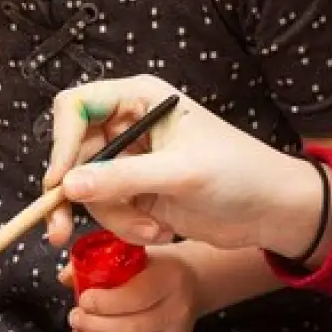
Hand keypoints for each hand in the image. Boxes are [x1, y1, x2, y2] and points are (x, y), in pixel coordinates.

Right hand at [42, 76, 325, 256]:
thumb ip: (123, 178)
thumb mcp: (181, 174)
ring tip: (153, 231)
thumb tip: (68, 186)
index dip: (61, 142)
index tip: (59, 182)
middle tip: (58, 232)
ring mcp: (130, 160)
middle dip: (72, 195)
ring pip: (87, 189)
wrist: (272, 210)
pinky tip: (159, 233)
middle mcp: (128, 124)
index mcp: (140, 98)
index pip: (76, 106)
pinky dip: (126, 227)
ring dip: (114, 217)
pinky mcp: (135, 191)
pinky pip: (107, 210)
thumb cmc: (239, 174)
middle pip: (72, 153)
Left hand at [65, 250, 200, 331]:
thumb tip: (65, 277)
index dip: (105, 303)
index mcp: (170, 277)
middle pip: (134, 328)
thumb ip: (99, 262)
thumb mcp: (133, 254)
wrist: (191, 284)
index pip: (137, 296)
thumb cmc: (153, 266)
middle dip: (96, 327)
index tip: (83, 300)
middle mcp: (179, 309)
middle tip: (74, 319)